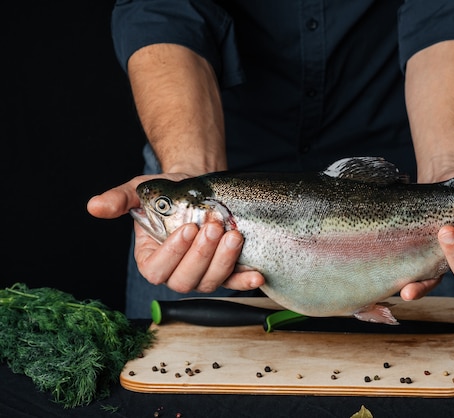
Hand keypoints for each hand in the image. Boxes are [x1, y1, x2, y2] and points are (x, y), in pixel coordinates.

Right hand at [86, 175, 264, 293]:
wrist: (198, 185)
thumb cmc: (167, 191)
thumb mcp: (141, 190)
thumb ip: (120, 199)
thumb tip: (94, 206)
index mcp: (151, 260)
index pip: (157, 269)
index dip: (172, 254)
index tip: (186, 229)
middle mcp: (176, 273)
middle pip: (186, 280)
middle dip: (201, 255)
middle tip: (213, 227)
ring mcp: (202, 274)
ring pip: (210, 282)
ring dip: (223, 262)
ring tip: (233, 235)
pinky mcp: (226, 271)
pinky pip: (234, 282)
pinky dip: (245, 281)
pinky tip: (256, 274)